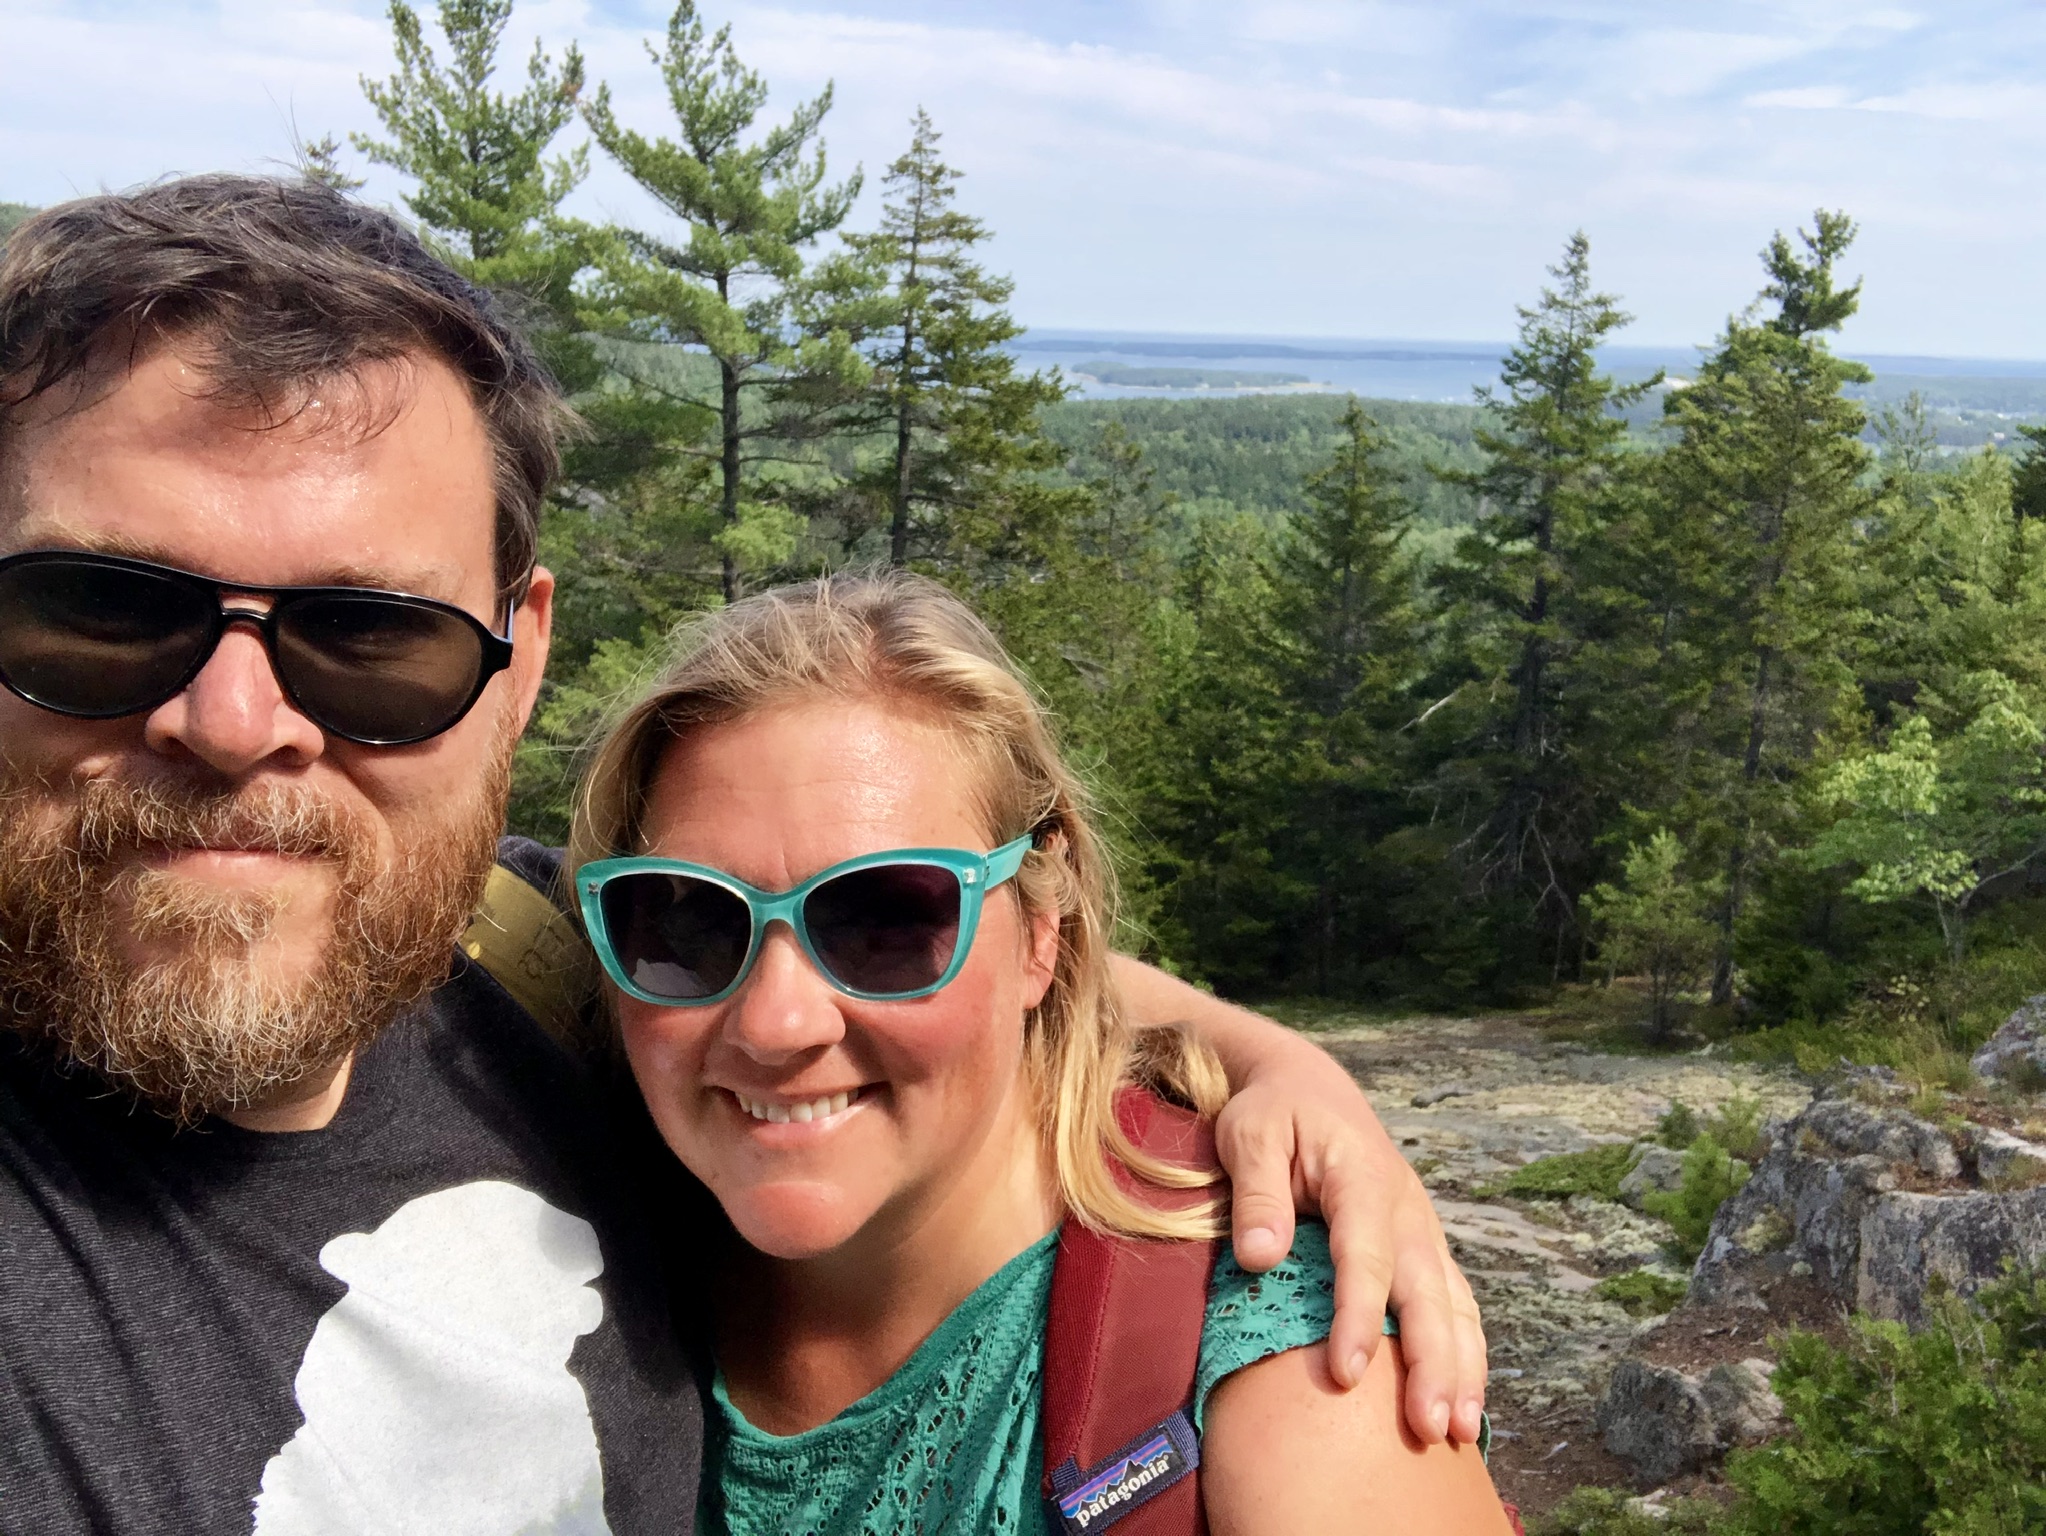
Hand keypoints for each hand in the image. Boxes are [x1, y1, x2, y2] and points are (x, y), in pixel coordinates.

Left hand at [1108, 956, 1487, 1445]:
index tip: (1345, 1375)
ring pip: (1454, 1304)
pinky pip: (1455, 1304)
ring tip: (1462, 1434)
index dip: (1358, 1316)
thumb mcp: (1247, 1134)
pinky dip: (1466, 1353)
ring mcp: (1421, 1229)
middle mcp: (1406, 1207)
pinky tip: (1466, 1402)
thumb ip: (1255, 1192)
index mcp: (1362, 1177)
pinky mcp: (1423, 1247)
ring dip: (1462, 1368)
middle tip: (1431, 1428)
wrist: (1308, 1087)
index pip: (1365, 1257)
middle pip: (1428, 1291)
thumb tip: (1260, 1258)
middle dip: (1434, 1362)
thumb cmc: (1271, 1114)